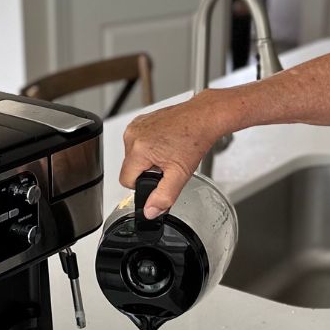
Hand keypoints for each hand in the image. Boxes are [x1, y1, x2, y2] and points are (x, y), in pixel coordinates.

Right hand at [119, 91, 229, 216]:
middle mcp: (132, 135)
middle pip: (129, 167)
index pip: (126, 180)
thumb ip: (163, 197)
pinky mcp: (140, 120)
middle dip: (146, 170)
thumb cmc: (195, 139)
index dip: (142, 184)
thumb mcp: (180, 175)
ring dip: (147, 158)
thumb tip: (149, 212)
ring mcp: (136, 125)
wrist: (203, 118)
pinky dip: (149, 145)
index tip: (158, 178)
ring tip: (167, 151)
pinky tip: (165, 142)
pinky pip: (137, 142)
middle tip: (167, 163)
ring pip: (133, 155)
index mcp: (138, 149)